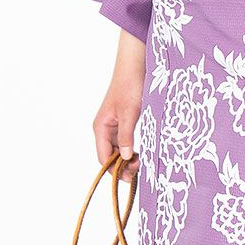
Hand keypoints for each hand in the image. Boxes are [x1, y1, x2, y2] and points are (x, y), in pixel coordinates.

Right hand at [93, 27, 145, 181]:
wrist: (135, 65)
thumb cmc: (130, 85)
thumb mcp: (130, 113)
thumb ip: (126, 135)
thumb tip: (125, 157)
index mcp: (101, 127)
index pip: (103, 157)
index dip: (114, 170)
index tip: (130, 179)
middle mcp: (105, 128)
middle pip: (110, 155)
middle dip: (123, 166)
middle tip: (141, 172)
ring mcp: (114, 125)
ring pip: (119, 149)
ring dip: (129, 158)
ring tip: (143, 163)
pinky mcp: (125, 120)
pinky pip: (126, 140)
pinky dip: (133, 148)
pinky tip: (143, 152)